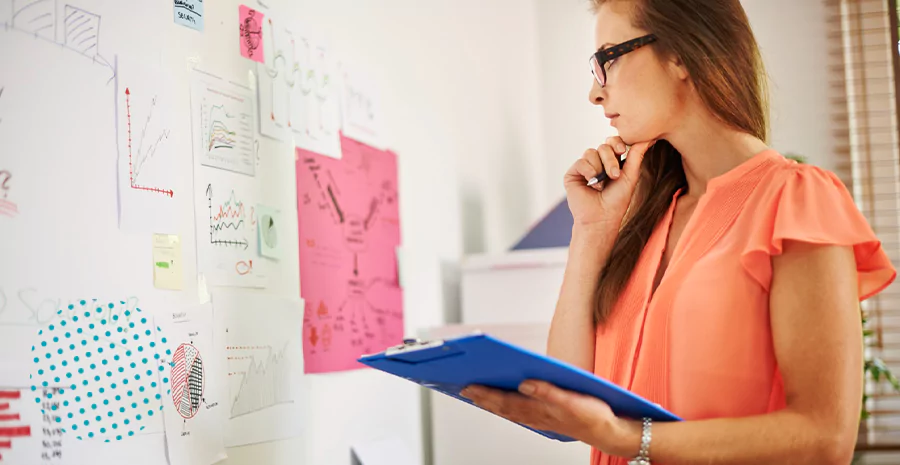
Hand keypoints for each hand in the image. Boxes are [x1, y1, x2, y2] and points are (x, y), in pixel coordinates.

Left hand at [459, 380, 642, 457]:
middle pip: (502, 406)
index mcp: (540, 409)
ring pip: (509, 411)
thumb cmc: (593, 414)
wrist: (609, 432)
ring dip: (491, 403)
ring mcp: (540, 419)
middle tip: (464, 388)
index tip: (468, 386)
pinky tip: (502, 403)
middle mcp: (536, 416)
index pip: (505, 400)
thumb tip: (524, 383)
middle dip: (482, 397)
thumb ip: (548, 391)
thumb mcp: (573, 400)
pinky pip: (519, 413)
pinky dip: (506, 408)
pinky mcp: (546, 419)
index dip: (485, 393)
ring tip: (476, 395)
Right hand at [564, 137, 654, 226]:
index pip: (613, 142)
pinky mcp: (573, 174)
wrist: (602, 217)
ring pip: (591, 152)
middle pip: (603, 146)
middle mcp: (597, 162)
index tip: (622, 151)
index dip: (617, 143)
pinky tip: (591, 184)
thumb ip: (637, 154)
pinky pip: (580, 162)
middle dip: (610, 160)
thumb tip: (650, 138)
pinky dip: (588, 171)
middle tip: (614, 176)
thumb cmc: (617, 200)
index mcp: (611, 162)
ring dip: (599, 168)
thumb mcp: (631, 175)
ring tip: (601, 185)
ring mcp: (584, 168)